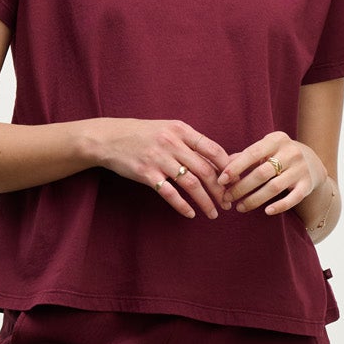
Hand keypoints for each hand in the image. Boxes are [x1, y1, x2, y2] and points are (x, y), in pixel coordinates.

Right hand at [92, 117, 232, 217]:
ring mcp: (159, 159)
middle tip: (227, 203)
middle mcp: (172, 143)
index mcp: (181, 130)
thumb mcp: (168, 130)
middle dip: (220, 189)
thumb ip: (189, 143)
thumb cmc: (142, 135)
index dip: (227, 167)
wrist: (109, 138)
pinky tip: (190, 214)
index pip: (213, 149)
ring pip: (191, 183)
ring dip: (205, 201)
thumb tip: (217, 160)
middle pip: (205, 170)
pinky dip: (182, 206)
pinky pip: (169, 193)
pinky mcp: (146, 174)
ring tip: (213, 213)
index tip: (235, 182)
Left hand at [217, 133, 327, 217]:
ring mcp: (300, 169)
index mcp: (276, 140)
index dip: (235, 168)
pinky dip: (279, 206)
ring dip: (254, 200)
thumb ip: (242, 157)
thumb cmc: (277, 155)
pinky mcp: (307, 184)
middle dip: (241, 188)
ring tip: (239, 208)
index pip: (252, 153)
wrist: (311, 161)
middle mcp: (290, 152)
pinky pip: (293, 199)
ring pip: (274, 188)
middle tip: (227, 198)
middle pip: (261, 173)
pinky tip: (266, 211)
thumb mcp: (263, 150)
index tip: (221, 181)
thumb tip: (219, 167)